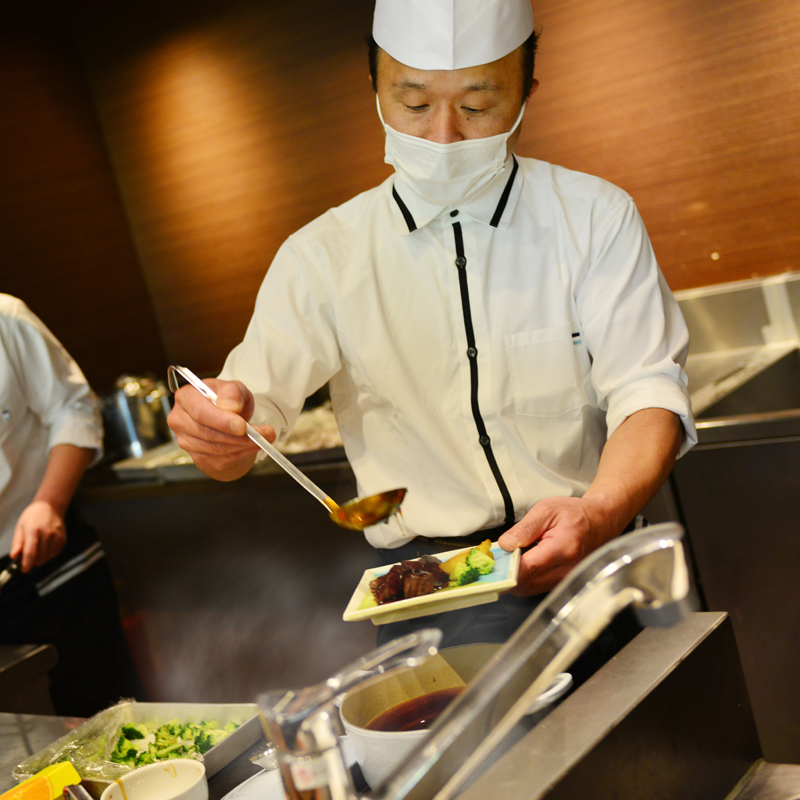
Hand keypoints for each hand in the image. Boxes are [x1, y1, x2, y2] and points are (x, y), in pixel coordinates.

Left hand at [10, 501, 67, 571]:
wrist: (50, 506)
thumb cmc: (32, 516)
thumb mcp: (20, 526)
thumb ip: (17, 542)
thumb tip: (14, 556)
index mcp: (34, 530)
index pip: (31, 552)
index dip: (27, 563)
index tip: (24, 570)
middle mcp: (48, 533)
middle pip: (40, 556)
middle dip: (32, 562)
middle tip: (28, 559)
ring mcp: (57, 536)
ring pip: (48, 557)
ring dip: (40, 559)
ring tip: (36, 553)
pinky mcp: (63, 539)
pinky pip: (55, 553)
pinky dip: (48, 555)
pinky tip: (44, 549)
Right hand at [167, 378, 276, 480]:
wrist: (227, 420)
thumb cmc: (227, 401)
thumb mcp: (234, 388)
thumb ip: (233, 392)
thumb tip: (231, 406)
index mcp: (185, 397)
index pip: (199, 411)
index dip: (221, 420)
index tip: (243, 426)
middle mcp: (180, 419)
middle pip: (207, 432)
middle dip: (238, 436)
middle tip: (263, 434)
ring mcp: (186, 440)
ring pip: (216, 448)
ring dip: (243, 445)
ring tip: (264, 438)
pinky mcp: (197, 456)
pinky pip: (220, 459)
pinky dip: (241, 453)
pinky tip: (253, 445)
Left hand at [498, 496, 618, 596]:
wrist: (599, 522)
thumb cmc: (575, 514)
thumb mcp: (546, 509)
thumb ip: (524, 528)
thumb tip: (505, 545)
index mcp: (563, 548)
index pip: (528, 568)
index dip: (506, 568)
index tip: (491, 563)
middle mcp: (566, 570)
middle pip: (525, 583)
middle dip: (506, 574)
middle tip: (494, 559)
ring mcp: (565, 580)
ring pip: (528, 589)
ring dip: (513, 578)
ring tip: (508, 559)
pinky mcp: (561, 583)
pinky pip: (536, 588)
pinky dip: (523, 579)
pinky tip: (520, 564)